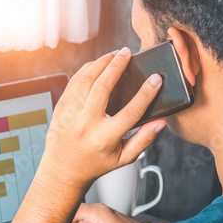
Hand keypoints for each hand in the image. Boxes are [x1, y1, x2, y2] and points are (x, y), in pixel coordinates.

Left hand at [39, 48, 166, 193]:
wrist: (62, 170)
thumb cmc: (95, 164)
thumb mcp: (124, 158)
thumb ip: (144, 140)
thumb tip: (162, 121)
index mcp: (104, 138)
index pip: (130, 112)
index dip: (146, 94)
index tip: (156, 79)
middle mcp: (86, 124)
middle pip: (102, 87)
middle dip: (116, 66)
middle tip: (127, 52)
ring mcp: (70, 115)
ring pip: (85, 81)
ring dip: (100, 64)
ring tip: (114, 55)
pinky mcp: (60, 109)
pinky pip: (73, 84)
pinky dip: (85, 71)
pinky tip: (97, 64)